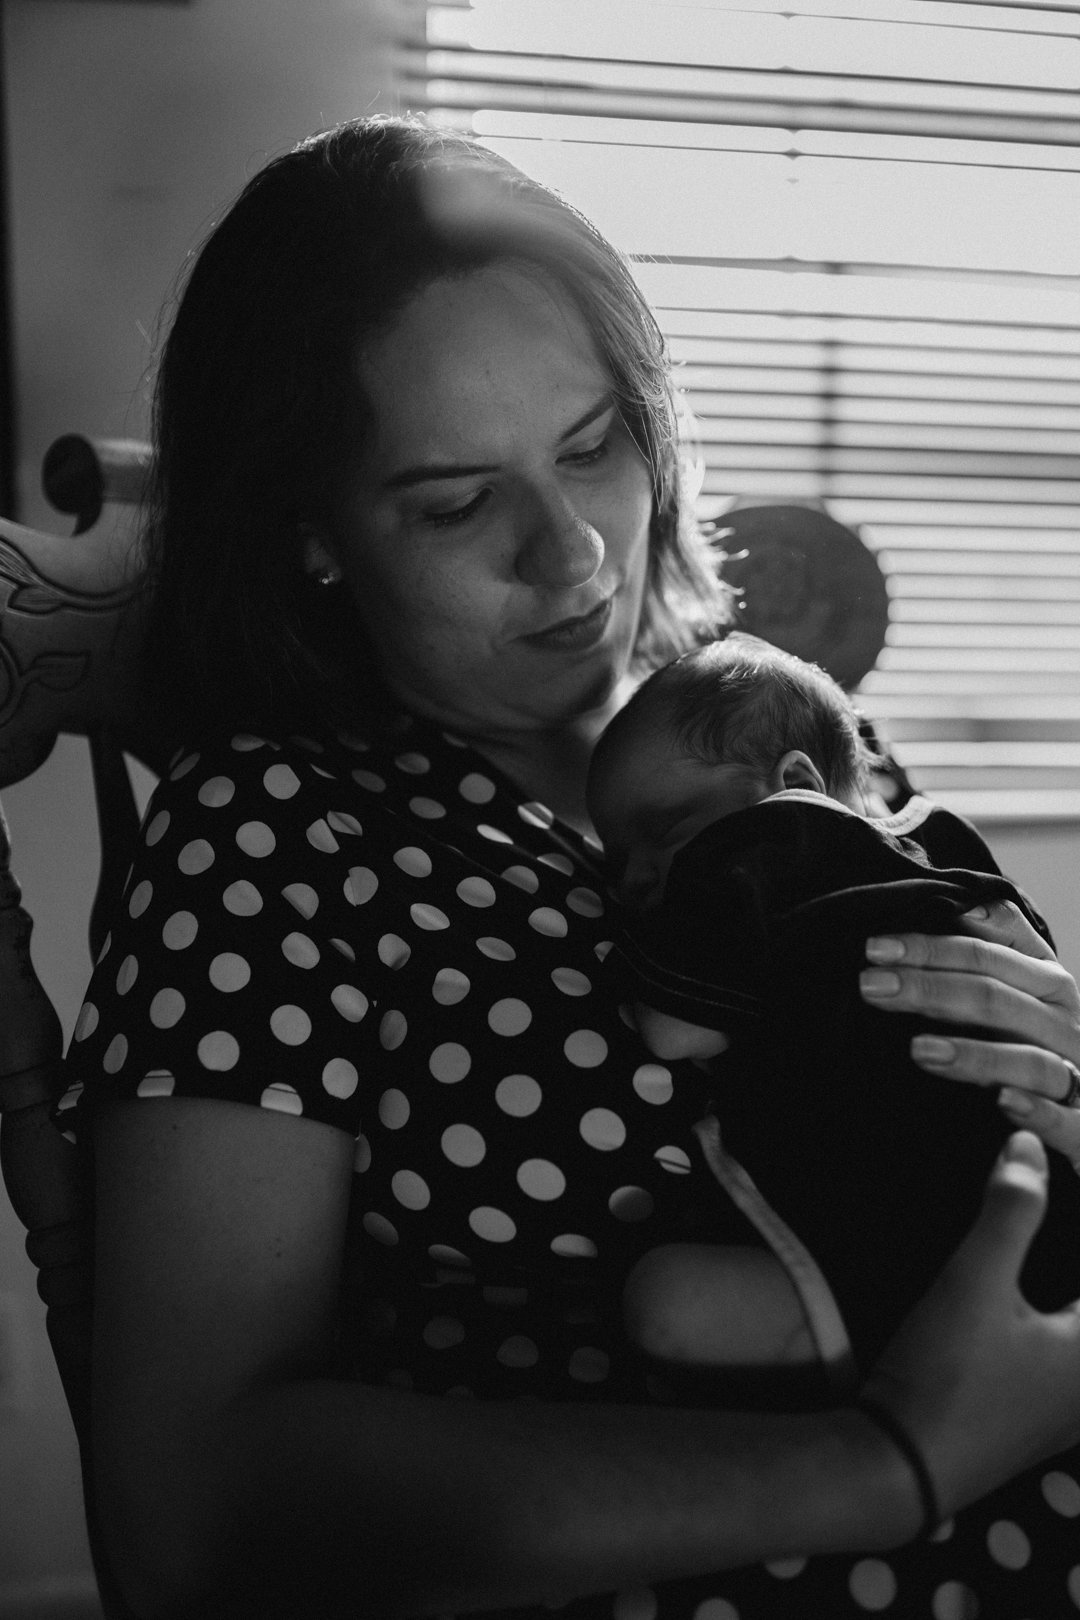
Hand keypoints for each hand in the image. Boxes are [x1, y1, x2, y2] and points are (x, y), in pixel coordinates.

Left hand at [860, 899, 1079, 1167]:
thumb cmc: (1042, 1040)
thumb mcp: (1023, 988)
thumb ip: (995, 949)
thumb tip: (956, 909)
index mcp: (1048, 983)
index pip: (986, 953)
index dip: (931, 947)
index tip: (874, 948)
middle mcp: (1066, 1022)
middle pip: (995, 997)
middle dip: (930, 988)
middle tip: (871, 986)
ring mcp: (1079, 1073)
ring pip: (1029, 1059)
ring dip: (975, 1055)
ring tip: (917, 1049)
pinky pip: (1065, 1119)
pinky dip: (1036, 1111)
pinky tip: (1002, 1102)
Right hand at [861, 1132, 1079, 1518]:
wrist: (900, 1467)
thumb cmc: (947, 1374)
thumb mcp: (974, 1282)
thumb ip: (1010, 1210)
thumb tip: (1030, 1145)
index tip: (1070, 1179)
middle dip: (1072, 1268)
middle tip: (1058, 1207)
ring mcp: (1067, 1415)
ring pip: (1078, 1345)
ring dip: (1067, 1303)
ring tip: (1051, 1261)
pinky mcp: (1037, 1424)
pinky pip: (1064, 1368)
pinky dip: (1059, 1333)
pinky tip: (1031, 1313)